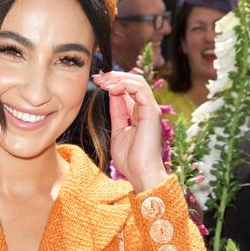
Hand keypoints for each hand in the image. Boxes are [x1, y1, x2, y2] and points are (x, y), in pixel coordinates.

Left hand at [92, 70, 167, 192]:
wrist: (141, 173)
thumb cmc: (130, 160)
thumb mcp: (118, 131)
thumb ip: (117, 112)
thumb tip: (112, 94)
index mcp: (139, 114)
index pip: (128, 90)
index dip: (113, 82)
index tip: (97, 81)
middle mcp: (147, 109)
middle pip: (134, 82)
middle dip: (115, 77)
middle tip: (98, 78)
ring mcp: (151, 110)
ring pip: (138, 82)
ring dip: (118, 78)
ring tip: (103, 81)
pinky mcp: (152, 112)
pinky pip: (140, 89)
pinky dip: (124, 85)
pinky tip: (111, 87)